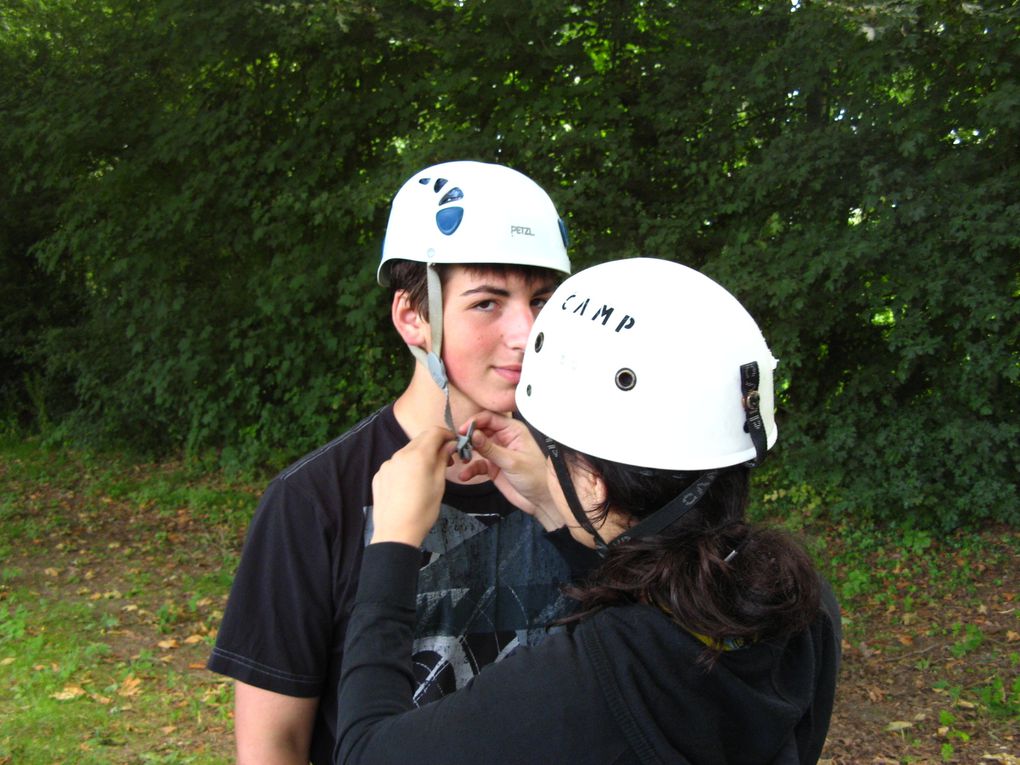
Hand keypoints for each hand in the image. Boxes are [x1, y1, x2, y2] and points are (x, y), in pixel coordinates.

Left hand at [370, 427, 455, 546]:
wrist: (396, 532)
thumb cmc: (422, 511)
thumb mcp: (439, 484)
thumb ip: (442, 459)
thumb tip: (449, 445)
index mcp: (418, 455)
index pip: (434, 432)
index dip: (446, 435)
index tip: (454, 444)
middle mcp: (400, 455)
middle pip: (420, 440)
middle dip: (435, 445)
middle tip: (446, 460)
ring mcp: (387, 465)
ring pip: (408, 452)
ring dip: (420, 456)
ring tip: (428, 475)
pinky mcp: (380, 475)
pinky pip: (396, 464)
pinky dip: (407, 467)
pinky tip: (411, 485)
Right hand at [456, 412, 562, 531]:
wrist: (540, 500)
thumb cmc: (535, 476)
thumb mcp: (511, 461)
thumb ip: (490, 448)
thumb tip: (473, 434)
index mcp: (513, 430)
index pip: (490, 418)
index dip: (475, 422)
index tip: (462, 430)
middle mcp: (504, 438)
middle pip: (480, 431)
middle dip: (468, 437)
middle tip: (458, 445)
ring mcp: (498, 452)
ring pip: (476, 447)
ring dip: (467, 452)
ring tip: (461, 459)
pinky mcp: (493, 467)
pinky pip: (478, 464)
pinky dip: (470, 469)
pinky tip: (465, 475)